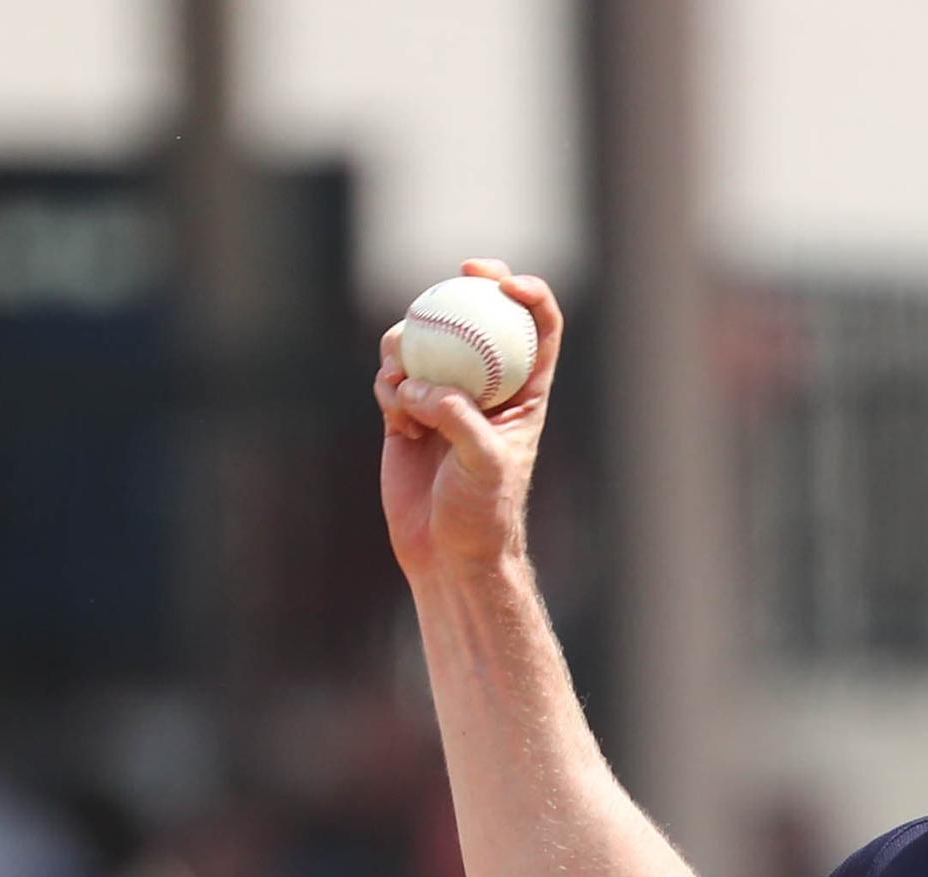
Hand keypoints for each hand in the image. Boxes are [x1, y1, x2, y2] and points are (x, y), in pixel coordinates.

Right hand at [376, 261, 563, 587]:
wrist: (446, 553)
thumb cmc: (481, 514)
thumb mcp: (483, 464)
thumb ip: (457, 417)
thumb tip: (420, 384)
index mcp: (524, 393)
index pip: (538, 330)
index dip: (530, 295)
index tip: (508, 283)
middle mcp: (486, 387)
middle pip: (479, 318)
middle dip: (471, 284)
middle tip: (461, 272)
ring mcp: (444, 396)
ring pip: (426, 340)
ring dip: (412, 342)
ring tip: (407, 381)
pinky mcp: (406, 412)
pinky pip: (392, 377)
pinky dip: (389, 384)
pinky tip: (395, 413)